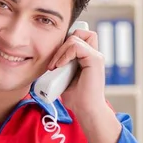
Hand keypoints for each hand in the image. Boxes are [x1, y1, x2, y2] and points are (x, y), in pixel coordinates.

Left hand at [47, 27, 121, 142]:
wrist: (85, 110)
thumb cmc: (76, 98)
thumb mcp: (64, 77)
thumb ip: (61, 65)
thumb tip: (47, 60)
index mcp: (87, 57)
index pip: (77, 37)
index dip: (65, 42)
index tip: (54, 59)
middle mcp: (93, 54)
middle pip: (79, 31)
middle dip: (62, 43)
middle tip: (53, 63)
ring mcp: (96, 56)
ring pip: (76, 36)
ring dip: (61, 50)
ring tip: (55, 66)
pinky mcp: (95, 60)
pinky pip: (77, 46)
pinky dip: (66, 54)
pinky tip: (60, 66)